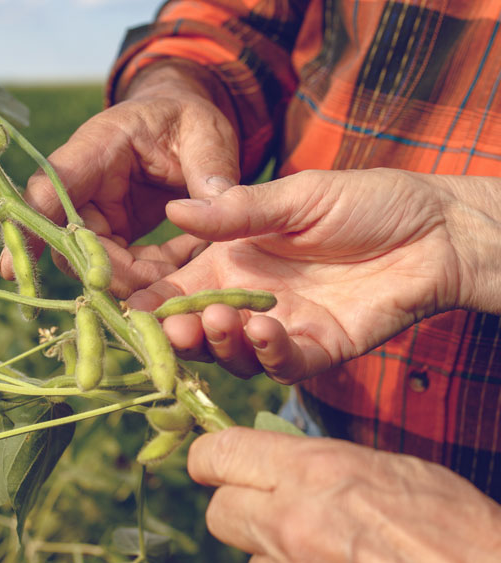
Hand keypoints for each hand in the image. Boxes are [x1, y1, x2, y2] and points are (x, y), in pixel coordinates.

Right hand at [0, 62, 240, 294]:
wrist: (187, 125)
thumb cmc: (191, 120)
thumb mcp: (208, 136)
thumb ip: (209, 174)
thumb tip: (199, 218)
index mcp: (98, 146)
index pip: (51, 187)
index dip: (30, 227)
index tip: (12, 268)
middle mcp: (85, 182)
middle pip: (68, 239)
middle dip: (105, 273)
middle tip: (155, 293)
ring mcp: (94, 210)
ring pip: (91, 262)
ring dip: (132, 280)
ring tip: (180, 278)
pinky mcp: (111, 232)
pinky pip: (117, 266)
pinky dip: (148, 277)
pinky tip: (181, 269)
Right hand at [127, 168, 463, 381]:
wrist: (434, 228)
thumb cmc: (365, 201)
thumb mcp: (296, 197)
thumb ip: (237, 211)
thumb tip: (173, 209)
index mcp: (233, 260)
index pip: (179, 286)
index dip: (152, 299)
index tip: (128, 304)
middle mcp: (248, 299)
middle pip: (197, 329)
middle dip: (175, 331)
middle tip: (167, 325)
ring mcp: (282, 327)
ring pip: (232, 354)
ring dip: (216, 344)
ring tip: (213, 321)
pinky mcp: (319, 349)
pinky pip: (283, 364)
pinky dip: (267, 353)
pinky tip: (264, 329)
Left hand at [188, 428, 500, 562]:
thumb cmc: (468, 542)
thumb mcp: (400, 473)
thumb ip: (325, 466)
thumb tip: (278, 466)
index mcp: (316, 475)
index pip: (220, 454)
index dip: (209, 458)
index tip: (210, 464)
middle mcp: (292, 530)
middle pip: (219, 513)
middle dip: (239, 510)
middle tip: (273, 515)